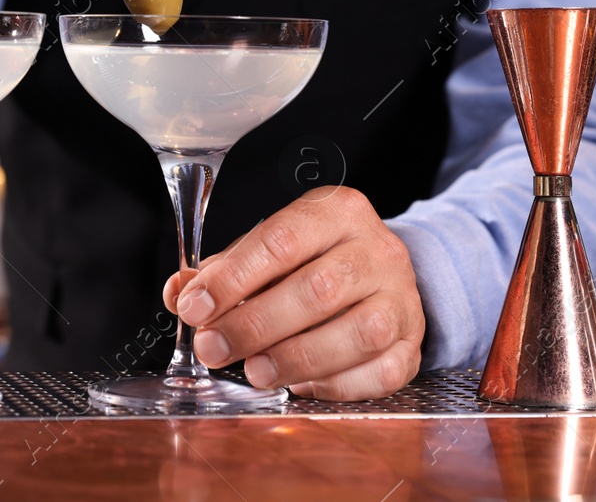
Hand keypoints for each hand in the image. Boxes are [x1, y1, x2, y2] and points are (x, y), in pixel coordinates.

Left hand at [163, 186, 424, 400]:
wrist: (382, 274)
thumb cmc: (313, 262)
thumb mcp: (268, 250)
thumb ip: (222, 272)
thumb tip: (181, 293)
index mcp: (336, 212)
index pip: (280, 240)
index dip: (233, 278)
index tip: (196, 308)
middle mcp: (376, 248)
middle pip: (318, 288)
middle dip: (256, 324)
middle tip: (213, 348)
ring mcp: (402, 296)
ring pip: (358, 332)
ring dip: (296, 358)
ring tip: (254, 371)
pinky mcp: (414, 343)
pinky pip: (380, 371)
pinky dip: (337, 384)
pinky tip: (302, 385)